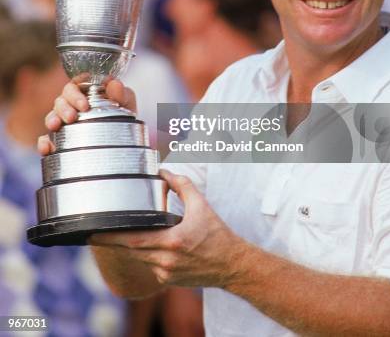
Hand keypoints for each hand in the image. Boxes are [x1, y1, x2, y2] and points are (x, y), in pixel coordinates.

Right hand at [38, 79, 136, 155]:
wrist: (126, 136)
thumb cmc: (122, 111)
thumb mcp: (125, 100)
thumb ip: (121, 93)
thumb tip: (114, 84)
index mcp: (84, 91)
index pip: (74, 87)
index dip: (75, 94)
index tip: (84, 106)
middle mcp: (71, 104)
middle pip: (60, 101)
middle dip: (64, 108)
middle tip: (72, 117)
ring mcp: (64, 121)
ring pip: (51, 116)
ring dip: (51, 120)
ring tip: (55, 126)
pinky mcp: (60, 139)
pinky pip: (47, 139)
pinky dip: (44, 143)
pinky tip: (46, 148)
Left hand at [90, 169, 245, 288]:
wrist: (232, 265)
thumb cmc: (217, 235)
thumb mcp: (201, 205)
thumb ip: (182, 185)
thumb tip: (164, 172)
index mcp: (172, 241)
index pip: (133, 240)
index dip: (111, 237)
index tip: (94, 232)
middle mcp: (166, 260)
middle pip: (130, 251)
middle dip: (112, 242)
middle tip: (94, 233)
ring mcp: (166, 273)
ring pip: (139, 258)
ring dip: (129, 247)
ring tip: (116, 235)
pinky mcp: (168, 280)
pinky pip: (149, 265)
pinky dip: (144, 254)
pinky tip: (145, 244)